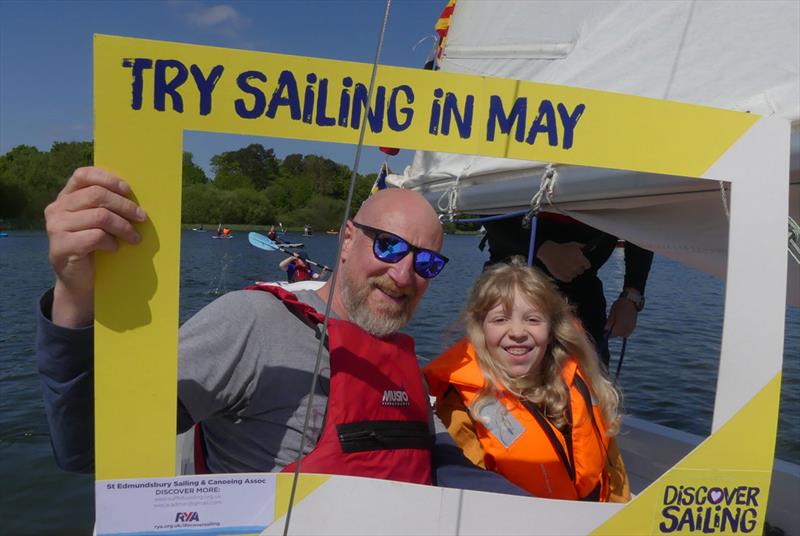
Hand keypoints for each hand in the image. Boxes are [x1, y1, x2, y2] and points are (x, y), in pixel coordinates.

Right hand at [45, 167, 146, 326]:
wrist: (79, 282)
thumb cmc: (94, 247)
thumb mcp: (98, 222)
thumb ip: (106, 205)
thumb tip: (136, 195)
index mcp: (66, 197)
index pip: (83, 175)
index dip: (108, 179)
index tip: (128, 190)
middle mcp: (56, 209)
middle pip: (97, 195)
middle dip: (125, 205)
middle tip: (142, 217)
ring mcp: (56, 227)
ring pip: (100, 216)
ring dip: (123, 226)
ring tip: (134, 237)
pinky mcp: (61, 247)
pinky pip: (95, 237)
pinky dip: (111, 242)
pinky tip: (114, 248)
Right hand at [536, 241, 590, 281]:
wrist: (549, 252)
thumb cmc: (562, 248)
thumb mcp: (574, 245)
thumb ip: (583, 247)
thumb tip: (591, 247)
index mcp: (581, 260)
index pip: (587, 266)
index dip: (584, 263)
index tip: (580, 262)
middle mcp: (576, 267)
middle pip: (581, 271)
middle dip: (578, 267)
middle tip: (572, 263)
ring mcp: (570, 273)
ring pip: (574, 275)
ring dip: (572, 272)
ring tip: (566, 266)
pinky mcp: (563, 277)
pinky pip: (568, 279)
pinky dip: (566, 276)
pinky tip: (563, 269)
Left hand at [605, 297, 637, 337]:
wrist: (631, 301)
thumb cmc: (620, 305)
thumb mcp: (612, 312)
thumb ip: (609, 322)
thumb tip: (605, 329)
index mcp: (621, 323)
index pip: (614, 334)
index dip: (608, 334)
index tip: (605, 334)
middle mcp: (627, 326)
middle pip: (619, 334)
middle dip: (614, 333)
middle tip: (609, 330)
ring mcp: (632, 326)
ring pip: (624, 334)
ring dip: (619, 333)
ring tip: (615, 327)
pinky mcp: (634, 325)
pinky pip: (629, 332)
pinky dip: (624, 331)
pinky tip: (621, 326)